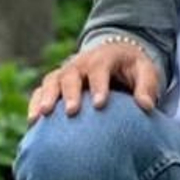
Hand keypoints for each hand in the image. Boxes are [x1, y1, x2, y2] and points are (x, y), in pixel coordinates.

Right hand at [27, 41, 161, 122]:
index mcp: (103, 58)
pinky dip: (34, 104)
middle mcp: (80, 63)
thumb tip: (146, 107)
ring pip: (51, 82)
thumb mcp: (145, 71)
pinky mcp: (55, 83)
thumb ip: (147, 87)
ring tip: (42, 116)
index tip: (100, 104)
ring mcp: (65, 72)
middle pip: (71, 75)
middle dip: (71, 93)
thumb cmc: (131, 69)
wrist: (114, 56)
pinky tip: (32, 123)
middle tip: (72, 112)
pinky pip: (40, 91)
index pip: (99, 69)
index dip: (99, 85)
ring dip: (46, 98)